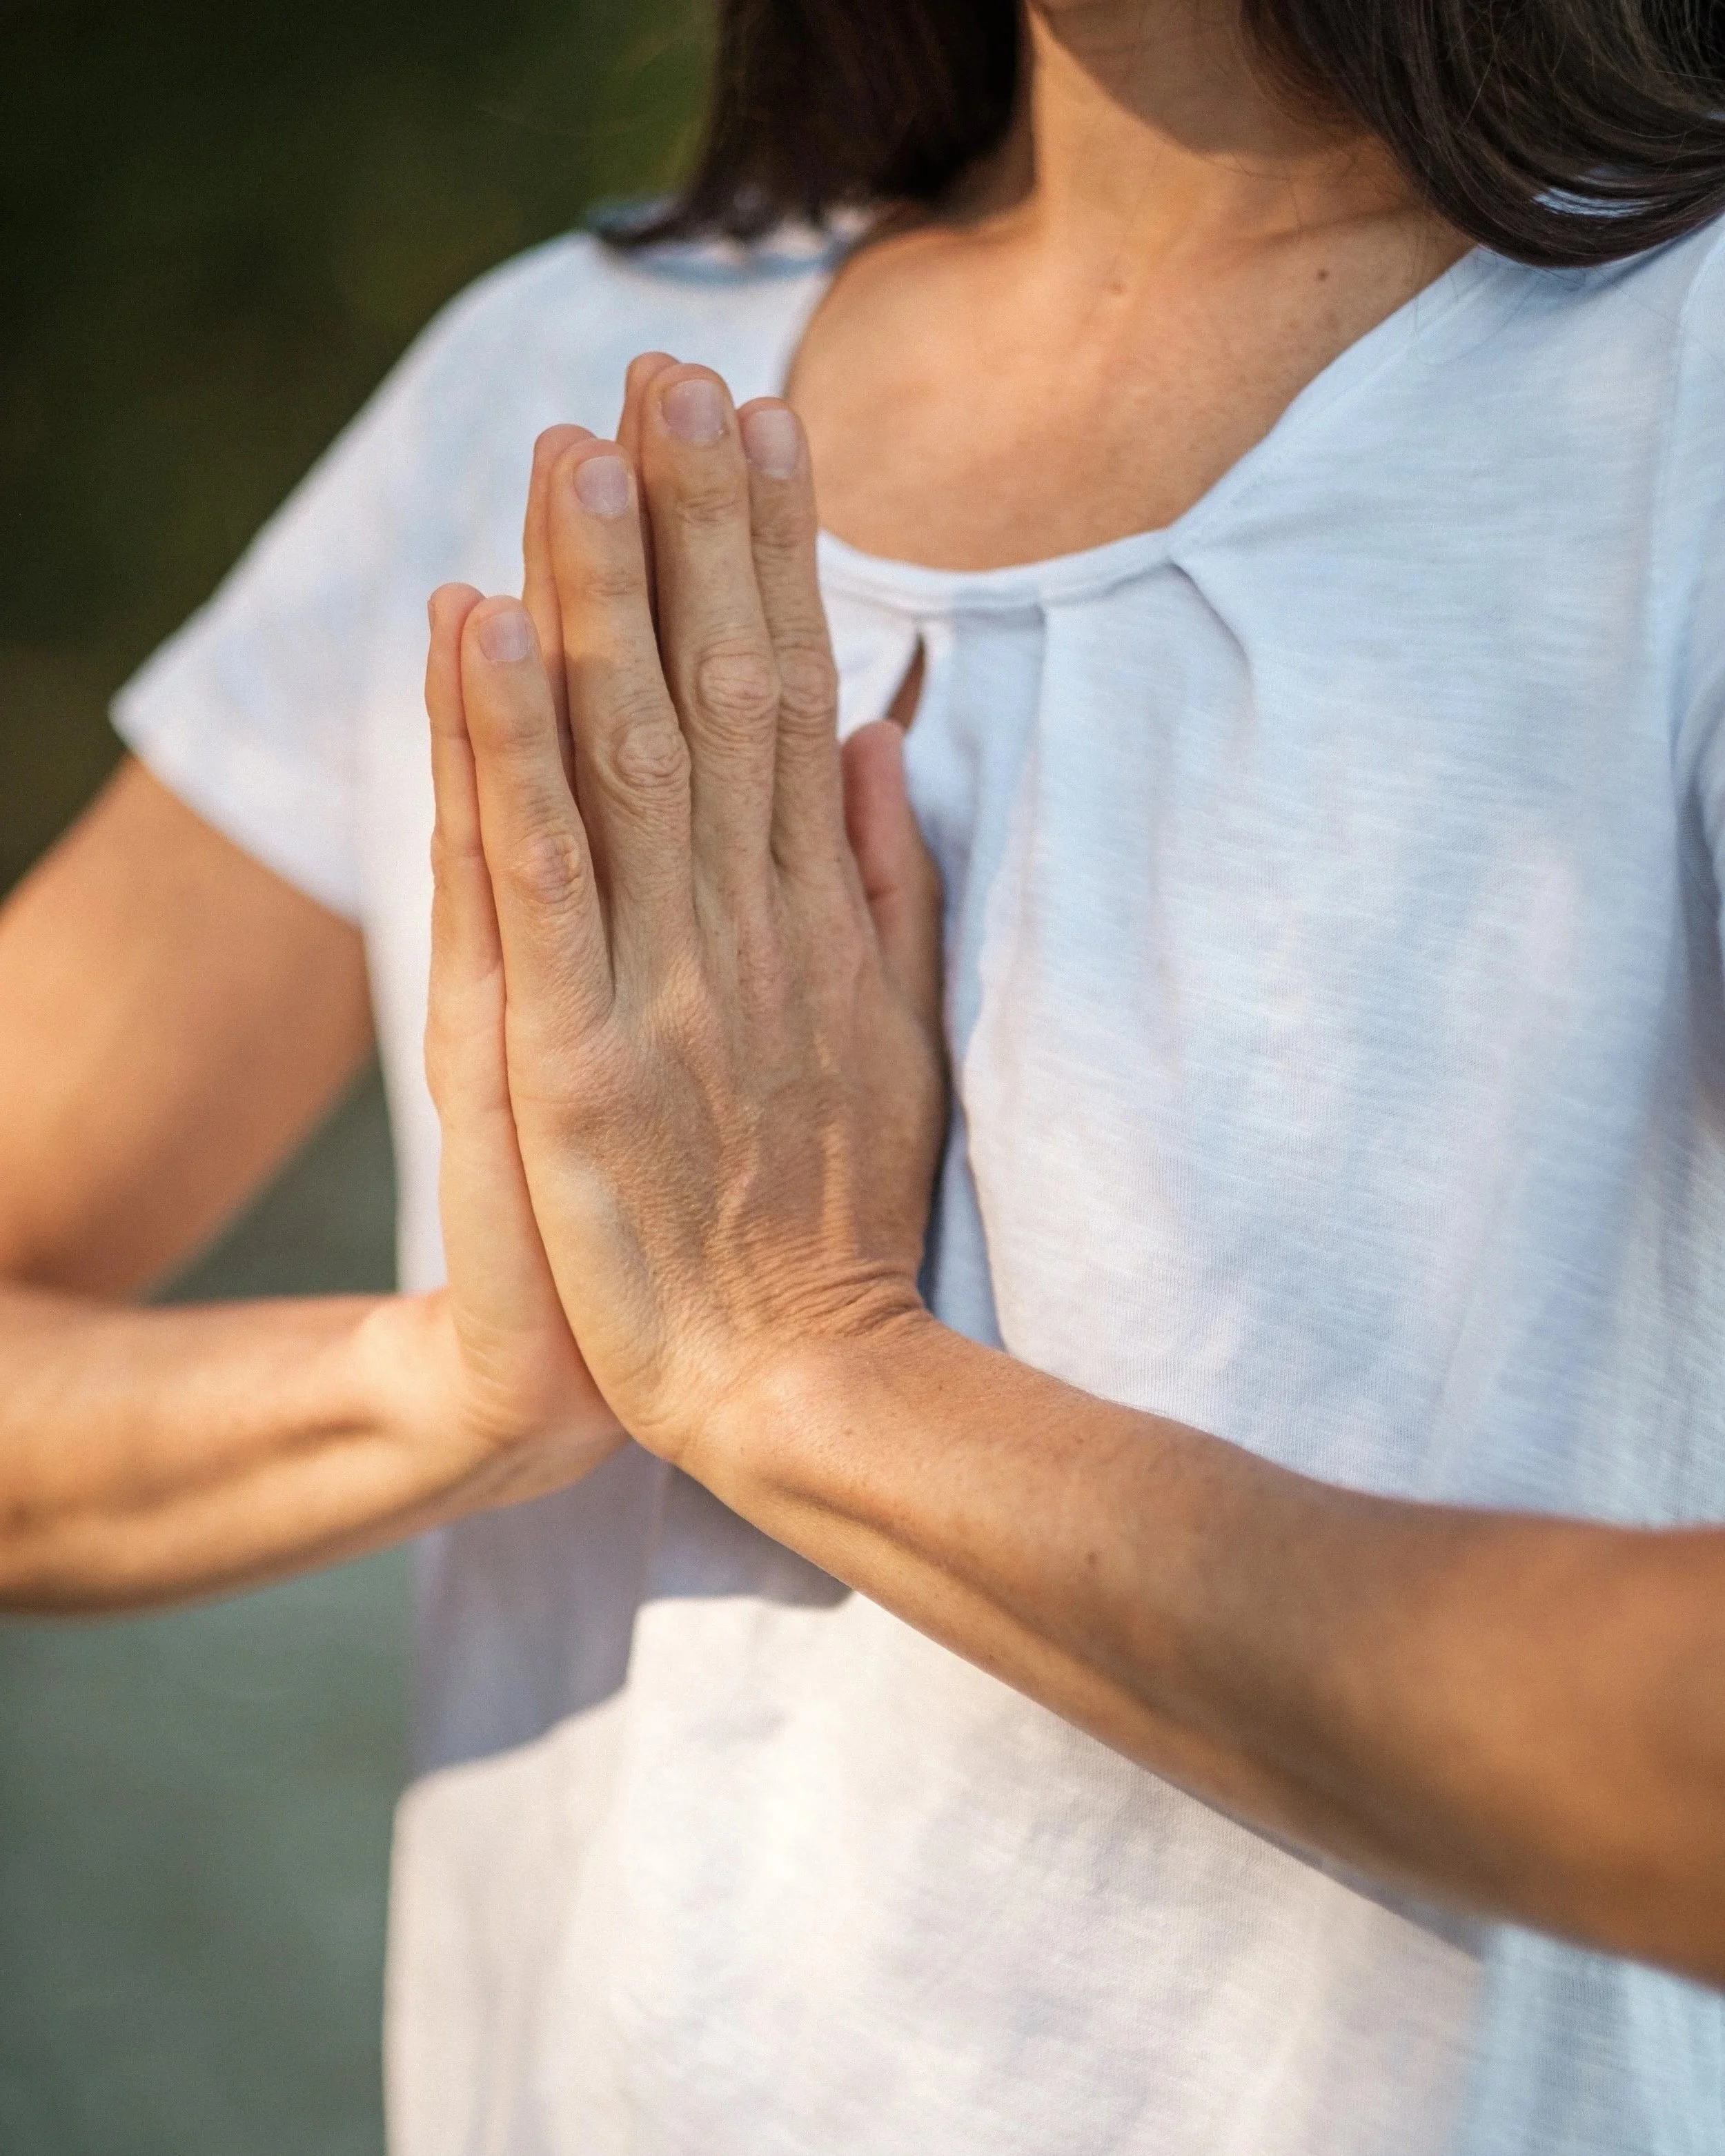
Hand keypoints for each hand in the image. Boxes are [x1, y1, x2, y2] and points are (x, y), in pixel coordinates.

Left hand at [427, 360, 943, 1465]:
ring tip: (577, 441)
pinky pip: (540, 878)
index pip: (795, 696)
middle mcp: (747, 925)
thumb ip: (885, 886)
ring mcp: (666, 986)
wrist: (801, 1385)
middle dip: (696, 523)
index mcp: (815, 918)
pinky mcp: (577, 1059)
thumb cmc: (839, 1220)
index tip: (764, 422)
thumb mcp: (900, 1038)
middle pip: (718, 690)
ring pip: (629, 754)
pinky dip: (505, 749)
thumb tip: (878, 735)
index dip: (778, 553)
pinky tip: (481, 628)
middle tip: (672, 368)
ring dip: (602, 591)